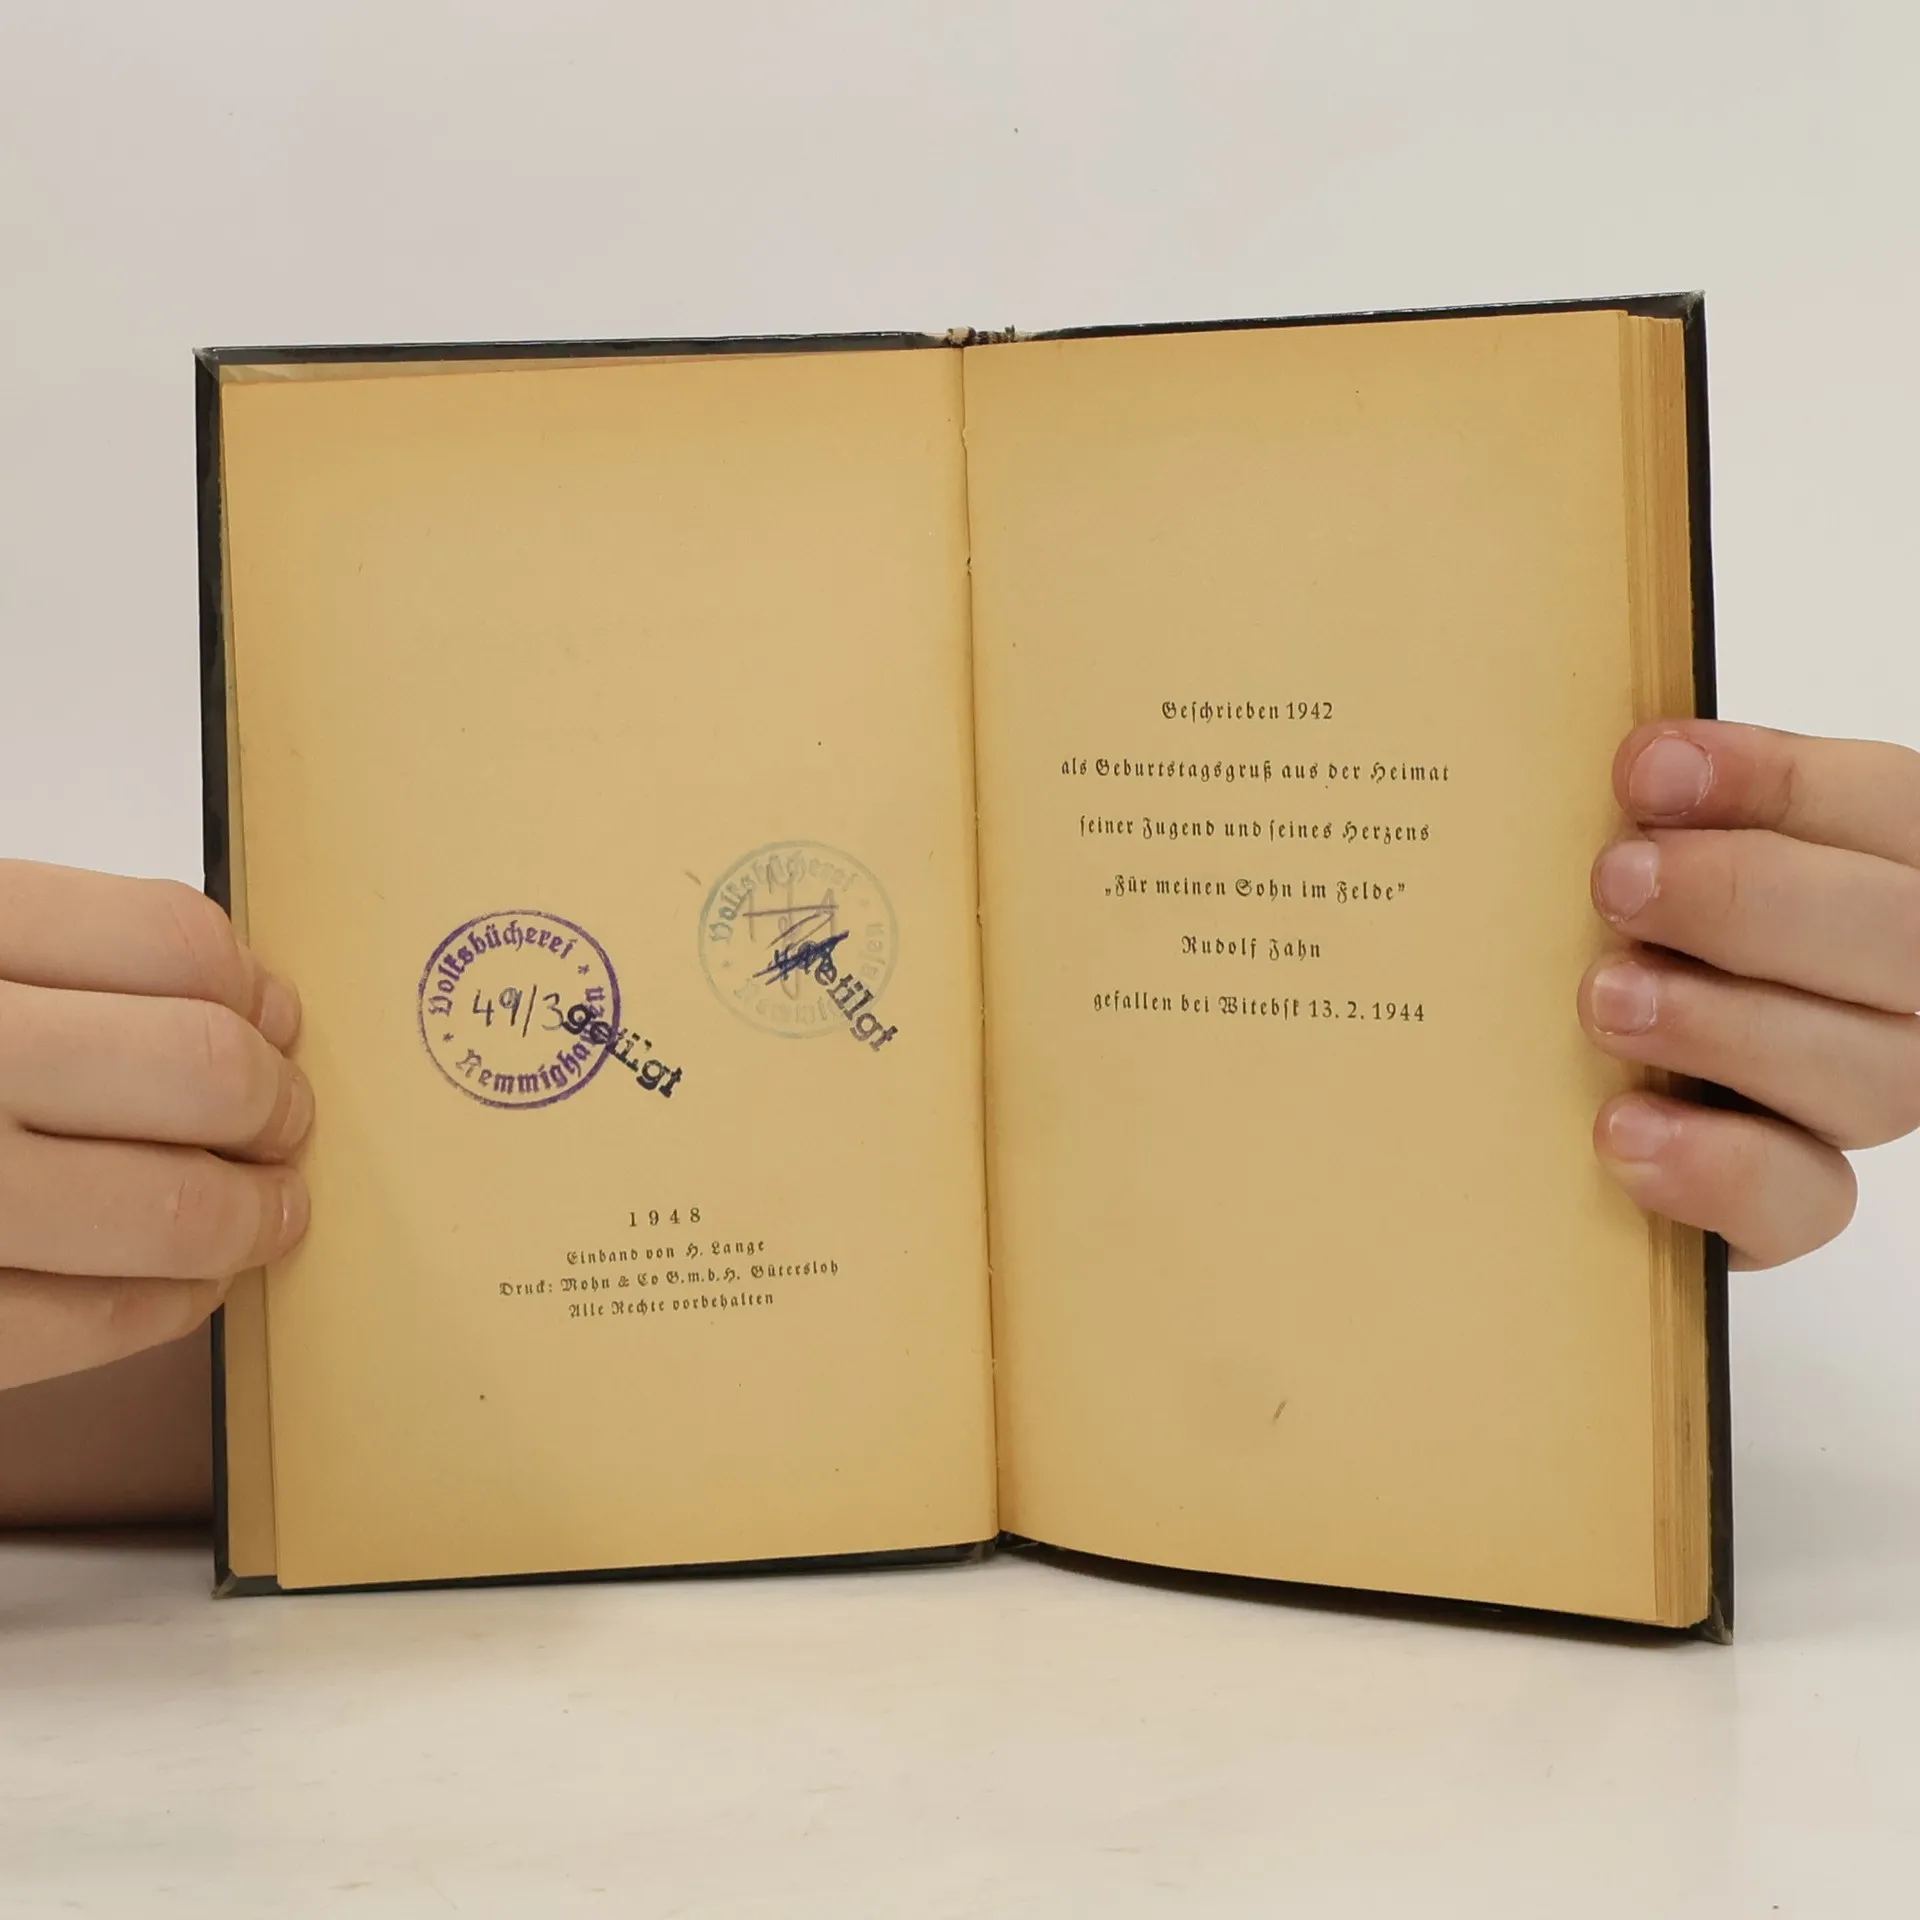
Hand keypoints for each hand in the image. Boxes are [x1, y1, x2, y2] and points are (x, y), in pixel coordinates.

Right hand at [0, 861, 311, 1390]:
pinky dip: (176, 1303)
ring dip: (252, 1213)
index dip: (253, 989)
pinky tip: (189, 1281)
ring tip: (265, 1205)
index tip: (273, 1022)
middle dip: (274, 1104)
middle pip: (200, 1070)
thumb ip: (57, 951)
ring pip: (169, 1209)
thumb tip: (256, 1004)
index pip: (171, 941)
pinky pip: (93, 1325)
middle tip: (284, 1121)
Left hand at [1583, 722, 1919, 1268]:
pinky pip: (1803, 1199)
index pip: (1882, 806)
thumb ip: (1661, 819)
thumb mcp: (1645, 861)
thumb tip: (1626, 767)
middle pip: (1894, 937)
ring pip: (1868, 1073)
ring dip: (1725, 1028)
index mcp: (1882, 871)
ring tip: (1605, 1001)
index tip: (1644, 770)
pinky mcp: (1794, 1201)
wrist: (1572, 1099)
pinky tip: (1623, 1129)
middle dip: (1746, 898)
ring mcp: (1861, 1094)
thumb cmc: (1626, 939)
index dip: (1773, 782)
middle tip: (1615, 883)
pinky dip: (1715, 1165)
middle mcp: (1900, 987)